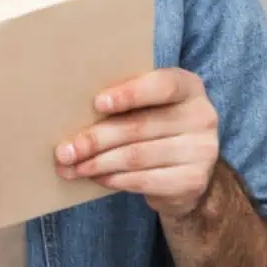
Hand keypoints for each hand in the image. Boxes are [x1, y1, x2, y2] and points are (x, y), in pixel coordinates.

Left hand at [54, 67, 219, 218]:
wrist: (187, 170)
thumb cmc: (155, 126)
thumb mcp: (148, 106)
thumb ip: (124, 100)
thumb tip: (71, 112)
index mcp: (189, 87)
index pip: (162, 86)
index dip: (129, 94)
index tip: (97, 103)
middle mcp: (202, 117)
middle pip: (139, 127)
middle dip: (95, 139)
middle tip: (64, 150)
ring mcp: (202, 151)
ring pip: (136, 156)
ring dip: (97, 163)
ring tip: (70, 167)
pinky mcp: (193, 181)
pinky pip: (144, 180)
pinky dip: (113, 179)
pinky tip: (95, 177)